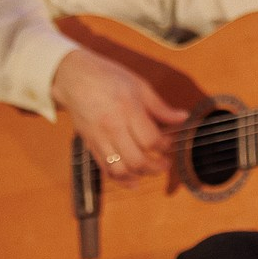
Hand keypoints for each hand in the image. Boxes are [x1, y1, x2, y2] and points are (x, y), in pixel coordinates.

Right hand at [51, 49, 185, 179]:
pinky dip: (121, 179)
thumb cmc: (108, 77)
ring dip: (140, 175)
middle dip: (156, 167)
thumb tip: (183, 117)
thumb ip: (160, 107)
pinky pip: (105, 169)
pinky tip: (134, 181)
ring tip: (151, 170)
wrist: (74, 78)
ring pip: (121, 169)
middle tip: (166, 163)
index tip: (169, 142)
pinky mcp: (90, 145)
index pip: (150, 140)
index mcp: (127, 109)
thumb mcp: (139, 86)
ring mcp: (99, 138)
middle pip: (137, 160)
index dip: (165, 146)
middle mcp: (112, 127)